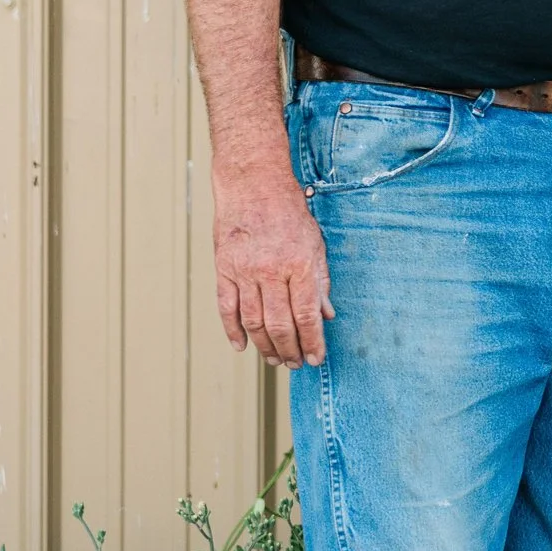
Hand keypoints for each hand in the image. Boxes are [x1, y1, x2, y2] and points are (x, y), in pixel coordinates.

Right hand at [212, 159, 331, 368]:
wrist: (253, 187)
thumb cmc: (289, 213)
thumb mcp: (316, 243)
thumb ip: (321, 281)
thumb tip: (327, 315)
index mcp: (300, 264)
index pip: (307, 315)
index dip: (312, 342)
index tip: (316, 358)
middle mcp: (271, 271)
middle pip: (280, 323)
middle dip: (289, 350)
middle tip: (295, 364)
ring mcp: (244, 271)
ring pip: (253, 321)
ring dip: (265, 346)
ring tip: (274, 360)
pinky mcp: (224, 270)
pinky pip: (227, 308)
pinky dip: (233, 331)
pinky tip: (243, 346)